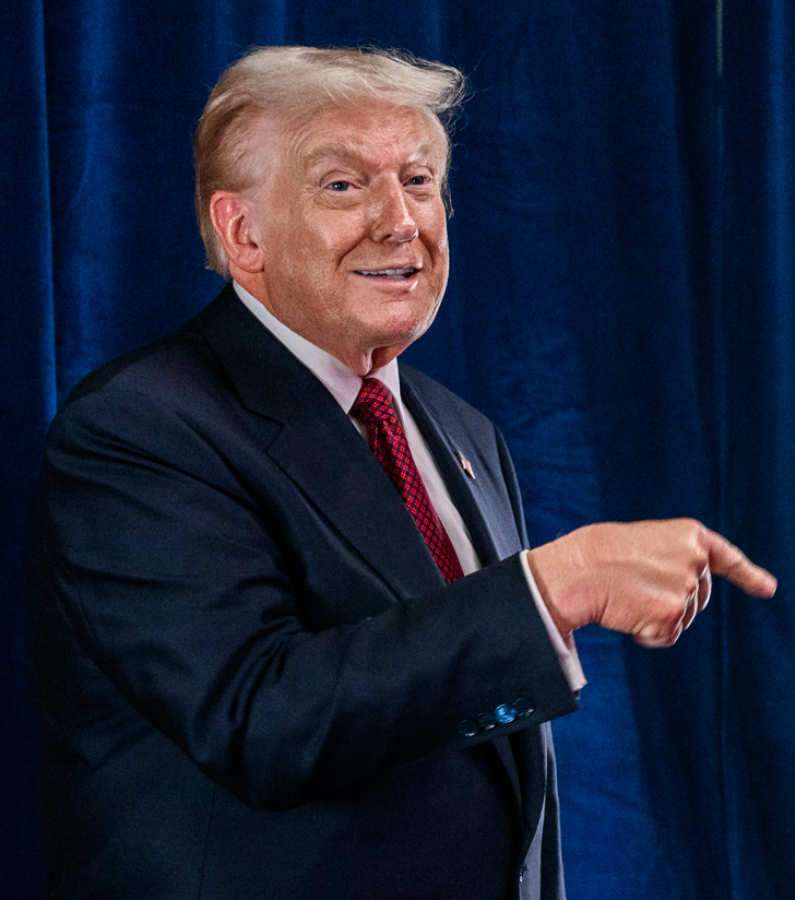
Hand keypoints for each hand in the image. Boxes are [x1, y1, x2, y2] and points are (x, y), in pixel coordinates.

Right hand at [526, 519, 776, 647]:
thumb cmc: (597, 553)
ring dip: (657, 617)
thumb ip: (672, 558)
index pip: (725, 557)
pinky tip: (627, 617)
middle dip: (674, 600)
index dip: (749, 575)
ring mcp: (686, 588)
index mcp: (688, 534)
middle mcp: (695, 560)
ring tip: (625, 597)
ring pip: (683, 618)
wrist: (575, 570)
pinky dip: (647, 634)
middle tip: (635, 589)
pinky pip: (668, 637)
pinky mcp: (672, 615)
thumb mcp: (643, 541)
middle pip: (700, 596)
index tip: (768, 589)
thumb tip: (685, 601)